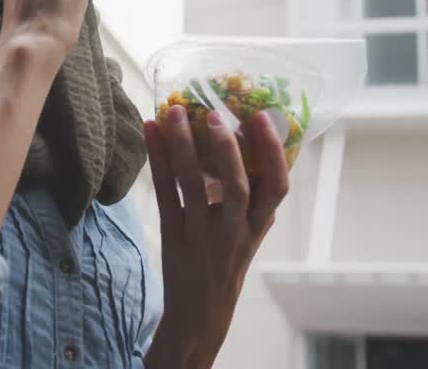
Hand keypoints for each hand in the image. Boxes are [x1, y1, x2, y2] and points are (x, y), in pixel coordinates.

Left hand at [143, 106, 289, 368]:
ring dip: (183, 146)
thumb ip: (258, 206)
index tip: (261, 116)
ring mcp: (201, 235)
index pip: (277, 188)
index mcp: (257, 226)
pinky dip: (157, 160)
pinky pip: (165, 193)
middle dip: (227, 149)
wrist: (199, 314)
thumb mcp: (251, 238)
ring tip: (173, 113)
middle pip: (238, 187)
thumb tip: (268, 160)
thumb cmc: (226, 266)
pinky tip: (150, 132)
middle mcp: (233, 231)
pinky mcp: (173, 236)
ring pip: (193, 186)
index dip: (273, 151)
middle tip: (214, 114)